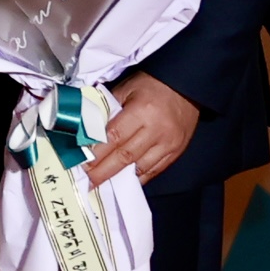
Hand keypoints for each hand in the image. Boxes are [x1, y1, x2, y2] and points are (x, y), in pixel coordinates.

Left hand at [81, 72, 200, 186]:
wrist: (187, 85)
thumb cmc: (152, 84)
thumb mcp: (126, 89)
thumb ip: (108, 109)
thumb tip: (88, 130)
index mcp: (142, 110)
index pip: (114, 137)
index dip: (97, 153)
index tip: (82, 163)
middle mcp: (156, 130)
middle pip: (125, 156)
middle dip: (103, 172)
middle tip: (87, 182)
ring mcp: (169, 143)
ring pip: (140, 167)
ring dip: (119, 179)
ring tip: (102, 185)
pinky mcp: (176, 151)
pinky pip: (155, 170)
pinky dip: (138, 178)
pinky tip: (124, 182)